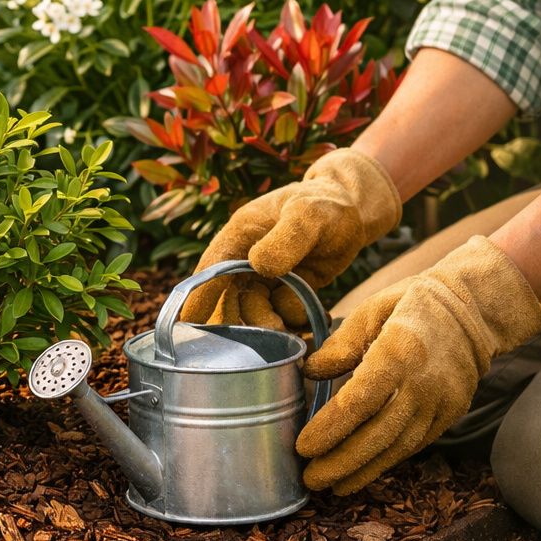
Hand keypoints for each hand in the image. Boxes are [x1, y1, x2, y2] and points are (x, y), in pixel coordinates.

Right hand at [181, 148, 401, 326]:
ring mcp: (264, 278)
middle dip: (241, 321)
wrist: (352, 212)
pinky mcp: (285, 291)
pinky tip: (311, 318)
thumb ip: (286, 239)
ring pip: (253, 312)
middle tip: (267, 336)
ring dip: (269, 326)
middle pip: (228, 298)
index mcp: (240, 236)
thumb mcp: (307, 215)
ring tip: (293, 330)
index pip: (211, 269)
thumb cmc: (325, 204)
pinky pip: (279, 315)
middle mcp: (245, 259)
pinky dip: (292, 322)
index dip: (198, 297)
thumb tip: (257, 266)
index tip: (188, 325)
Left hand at [298, 236, 540, 493]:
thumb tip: (310, 373)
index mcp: (399, 353)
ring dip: (364, 471)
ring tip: (333, 487)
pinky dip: (388, 461)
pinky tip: (364, 472)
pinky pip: (415, 444)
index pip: (359, 401)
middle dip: (341, 462)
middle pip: (378, 434)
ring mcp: (441, 403)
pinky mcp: (451, 413)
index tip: (303, 446)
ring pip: (398, 447)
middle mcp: (422, 384)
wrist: (476, 307)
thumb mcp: (372, 308)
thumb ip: (340, 344)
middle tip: (311, 480)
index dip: (330, 428)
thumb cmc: (413, 303)